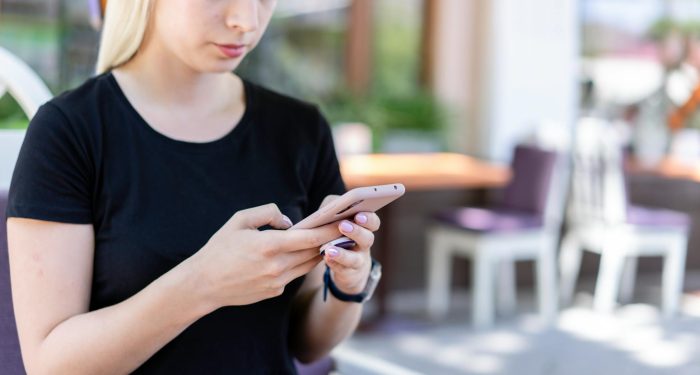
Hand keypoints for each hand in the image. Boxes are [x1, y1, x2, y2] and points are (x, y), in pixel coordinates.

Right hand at [191, 203, 339, 308]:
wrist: (203, 284)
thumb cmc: (220, 248)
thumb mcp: (240, 220)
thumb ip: (267, 213)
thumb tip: (289, 221)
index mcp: (269, 246)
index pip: (309, 237)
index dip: (329, 229)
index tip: (343, 221)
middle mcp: (277, 266)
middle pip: (314, 252)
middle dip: (330, 240)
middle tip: (344, 228)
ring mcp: (277, 282)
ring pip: (308, 265)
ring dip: (319, 253)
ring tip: (330, 239)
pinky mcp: (275, 291)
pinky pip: (294, 274)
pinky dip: (300, 263)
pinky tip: (304, 254)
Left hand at [319, 196, 380, 293]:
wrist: (347, 266)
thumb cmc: (340, 234)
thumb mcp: (339, 219)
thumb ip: (337, 210)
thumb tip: (331, 207)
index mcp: (364, 228)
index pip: (373, 222)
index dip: (368, 219)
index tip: (359, 214)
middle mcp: (364, 245)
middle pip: (367, 238)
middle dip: (356, 232)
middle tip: (343, 225)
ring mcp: (357, 260)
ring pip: (354, 259)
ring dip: (342, 253)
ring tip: (329, 249)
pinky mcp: (347, 272)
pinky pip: (341, 269)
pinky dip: (333, 263)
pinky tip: (325, 258)